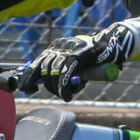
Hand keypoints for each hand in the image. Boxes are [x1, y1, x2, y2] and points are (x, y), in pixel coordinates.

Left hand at [18, 24, 135, 100]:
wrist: (113, 45)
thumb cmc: (93, 59)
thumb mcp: (75, 66)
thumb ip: (62, 73)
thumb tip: (48, 86)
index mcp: (55, 48)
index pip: (35, 63)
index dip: (28, 78)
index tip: (26, 89)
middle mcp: (59, 46)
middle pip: (43, 69)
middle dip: (48, 86)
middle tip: (59, 94)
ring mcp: (69, 49)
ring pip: (53, 72)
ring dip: (57, 88)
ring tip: (66, 94)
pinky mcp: (79, 54)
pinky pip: (65, 72)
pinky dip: (64, 86)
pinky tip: (66, 94)